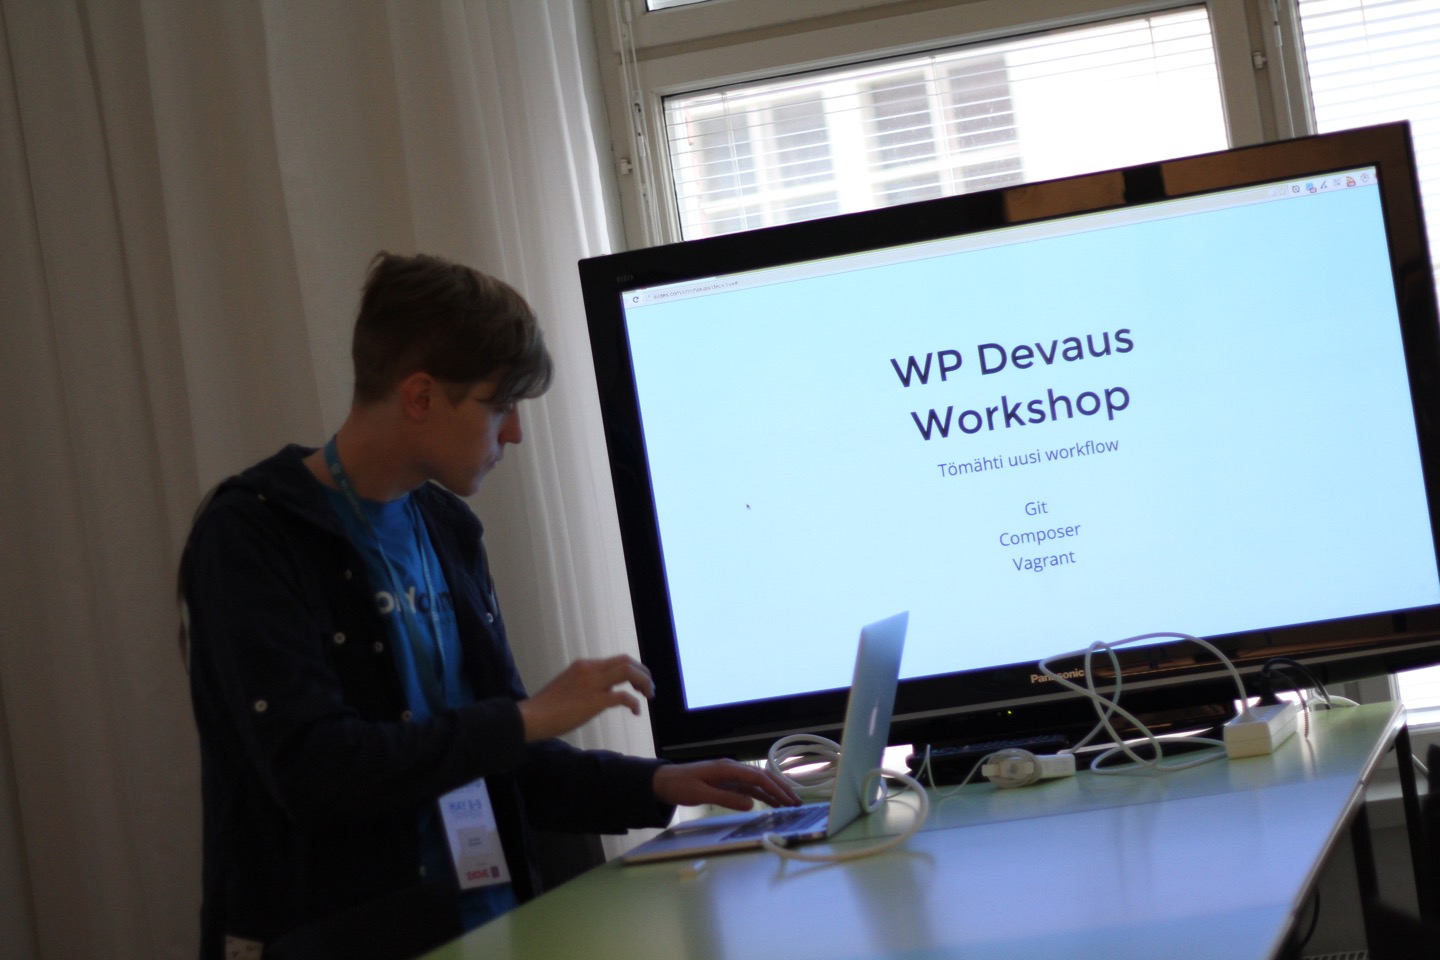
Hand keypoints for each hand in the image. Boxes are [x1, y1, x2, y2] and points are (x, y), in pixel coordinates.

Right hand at [517, 655, 654, 740]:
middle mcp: (589, 669)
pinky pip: (623, 696)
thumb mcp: (567, 687)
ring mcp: (592, 684)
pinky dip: (634, 702)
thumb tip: (601, 695)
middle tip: (649, 688)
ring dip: (643, 682)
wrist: (531, 717)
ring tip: (649, 695)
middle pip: (626, 661)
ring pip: (628, 671)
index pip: (616, 660)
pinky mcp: (594, 701)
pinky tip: (636, 711)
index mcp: (583, 665)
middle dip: (643, 673)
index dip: (633, 669)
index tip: (638, 682)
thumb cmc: (545, 708)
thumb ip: (584, 685)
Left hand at [652, 759, 802, 811]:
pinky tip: (773, 803)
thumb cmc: (680, 786)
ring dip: (775, 793)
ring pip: (759, 784)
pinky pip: (750, 789)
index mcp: (727, 768)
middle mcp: (732, 769)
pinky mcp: (728, 783)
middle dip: (781, 789)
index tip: (788, 800)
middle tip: (797, 803)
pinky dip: (763, 795)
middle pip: (763, 778)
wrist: (664, 781)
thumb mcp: (701, 794)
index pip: (757, 777)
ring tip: (791, 804)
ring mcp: (731, 776)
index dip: (775, 788)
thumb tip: (751, 804)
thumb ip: (726, 799)